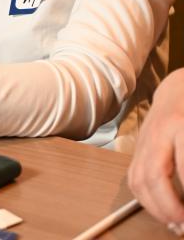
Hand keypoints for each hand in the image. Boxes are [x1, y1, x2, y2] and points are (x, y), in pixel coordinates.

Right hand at [128, 69, 183, 225]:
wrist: (177, 90)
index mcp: (179, 125)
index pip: (182, 168)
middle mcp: (157, 134)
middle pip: (153, 176)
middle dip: (169, 208)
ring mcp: (143, 140)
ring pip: (138, 180)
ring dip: (155, 209)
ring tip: (174, 223)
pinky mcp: (137, 148)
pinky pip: (133, 178)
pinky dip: (145, 199)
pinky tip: (160, 210)